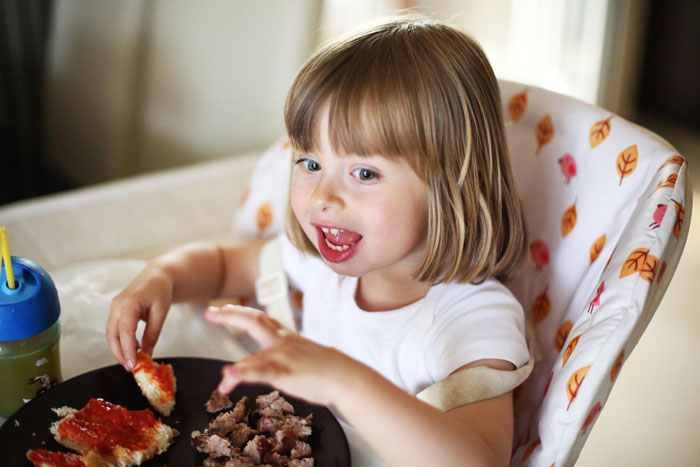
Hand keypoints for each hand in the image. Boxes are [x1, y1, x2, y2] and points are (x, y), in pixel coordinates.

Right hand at [106, 264, 173, 370]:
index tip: (133, 364)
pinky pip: (115, 330)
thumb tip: (147, 353)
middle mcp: (117, 306)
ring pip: (111, 334)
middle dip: (119, 353)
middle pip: (112, 335)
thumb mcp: (161, 312)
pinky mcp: (115, 311)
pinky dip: (121, 341)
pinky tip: (132, 349)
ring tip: (132, 361)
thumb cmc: (160, 290)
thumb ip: (153, 333)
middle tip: (131, 368)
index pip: (125, 330)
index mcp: (129, 303)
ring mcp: (114, 308)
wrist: (156, 276)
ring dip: (119, 349)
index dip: (127, 349)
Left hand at [205, 305, 364, 406]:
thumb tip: (283, 364)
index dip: (240, 312)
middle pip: (254, 322)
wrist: (348, 378)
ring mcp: (284, 357)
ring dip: (237, 369)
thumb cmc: (330, 371)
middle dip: (230, 316)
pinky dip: (242, 374)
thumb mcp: (305, 359)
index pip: (260, 319)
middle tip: (209, 312)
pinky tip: (228, 378)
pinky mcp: (285, 373)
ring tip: (223, 381)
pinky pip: (261, 372)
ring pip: (255, 356)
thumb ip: (288, 359)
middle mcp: (283, 343)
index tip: (222, 308)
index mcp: (287, 338)